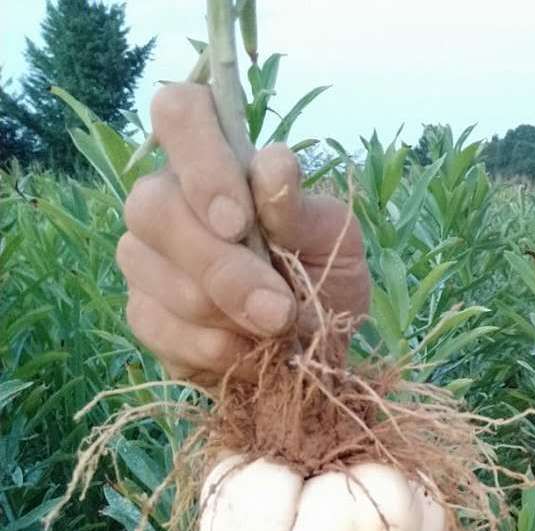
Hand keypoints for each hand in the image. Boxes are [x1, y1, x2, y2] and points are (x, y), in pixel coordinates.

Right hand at [117, 82, 370, 389]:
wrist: (316, 356)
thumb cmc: (324, 282)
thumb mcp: (334, 243)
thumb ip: (301, 209)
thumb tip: (274, 165)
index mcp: (217, 162)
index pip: (179, 113)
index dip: (201, 162)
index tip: (239, 222)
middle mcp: (167, 200)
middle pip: (155, 207)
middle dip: (223, 268)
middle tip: (280, 310)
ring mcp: (145, 257)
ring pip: (155, 272)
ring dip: (226, 313)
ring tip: (275, 332)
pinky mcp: (143, 314)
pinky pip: (158, 326)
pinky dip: (214, 349)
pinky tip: (247, 353)